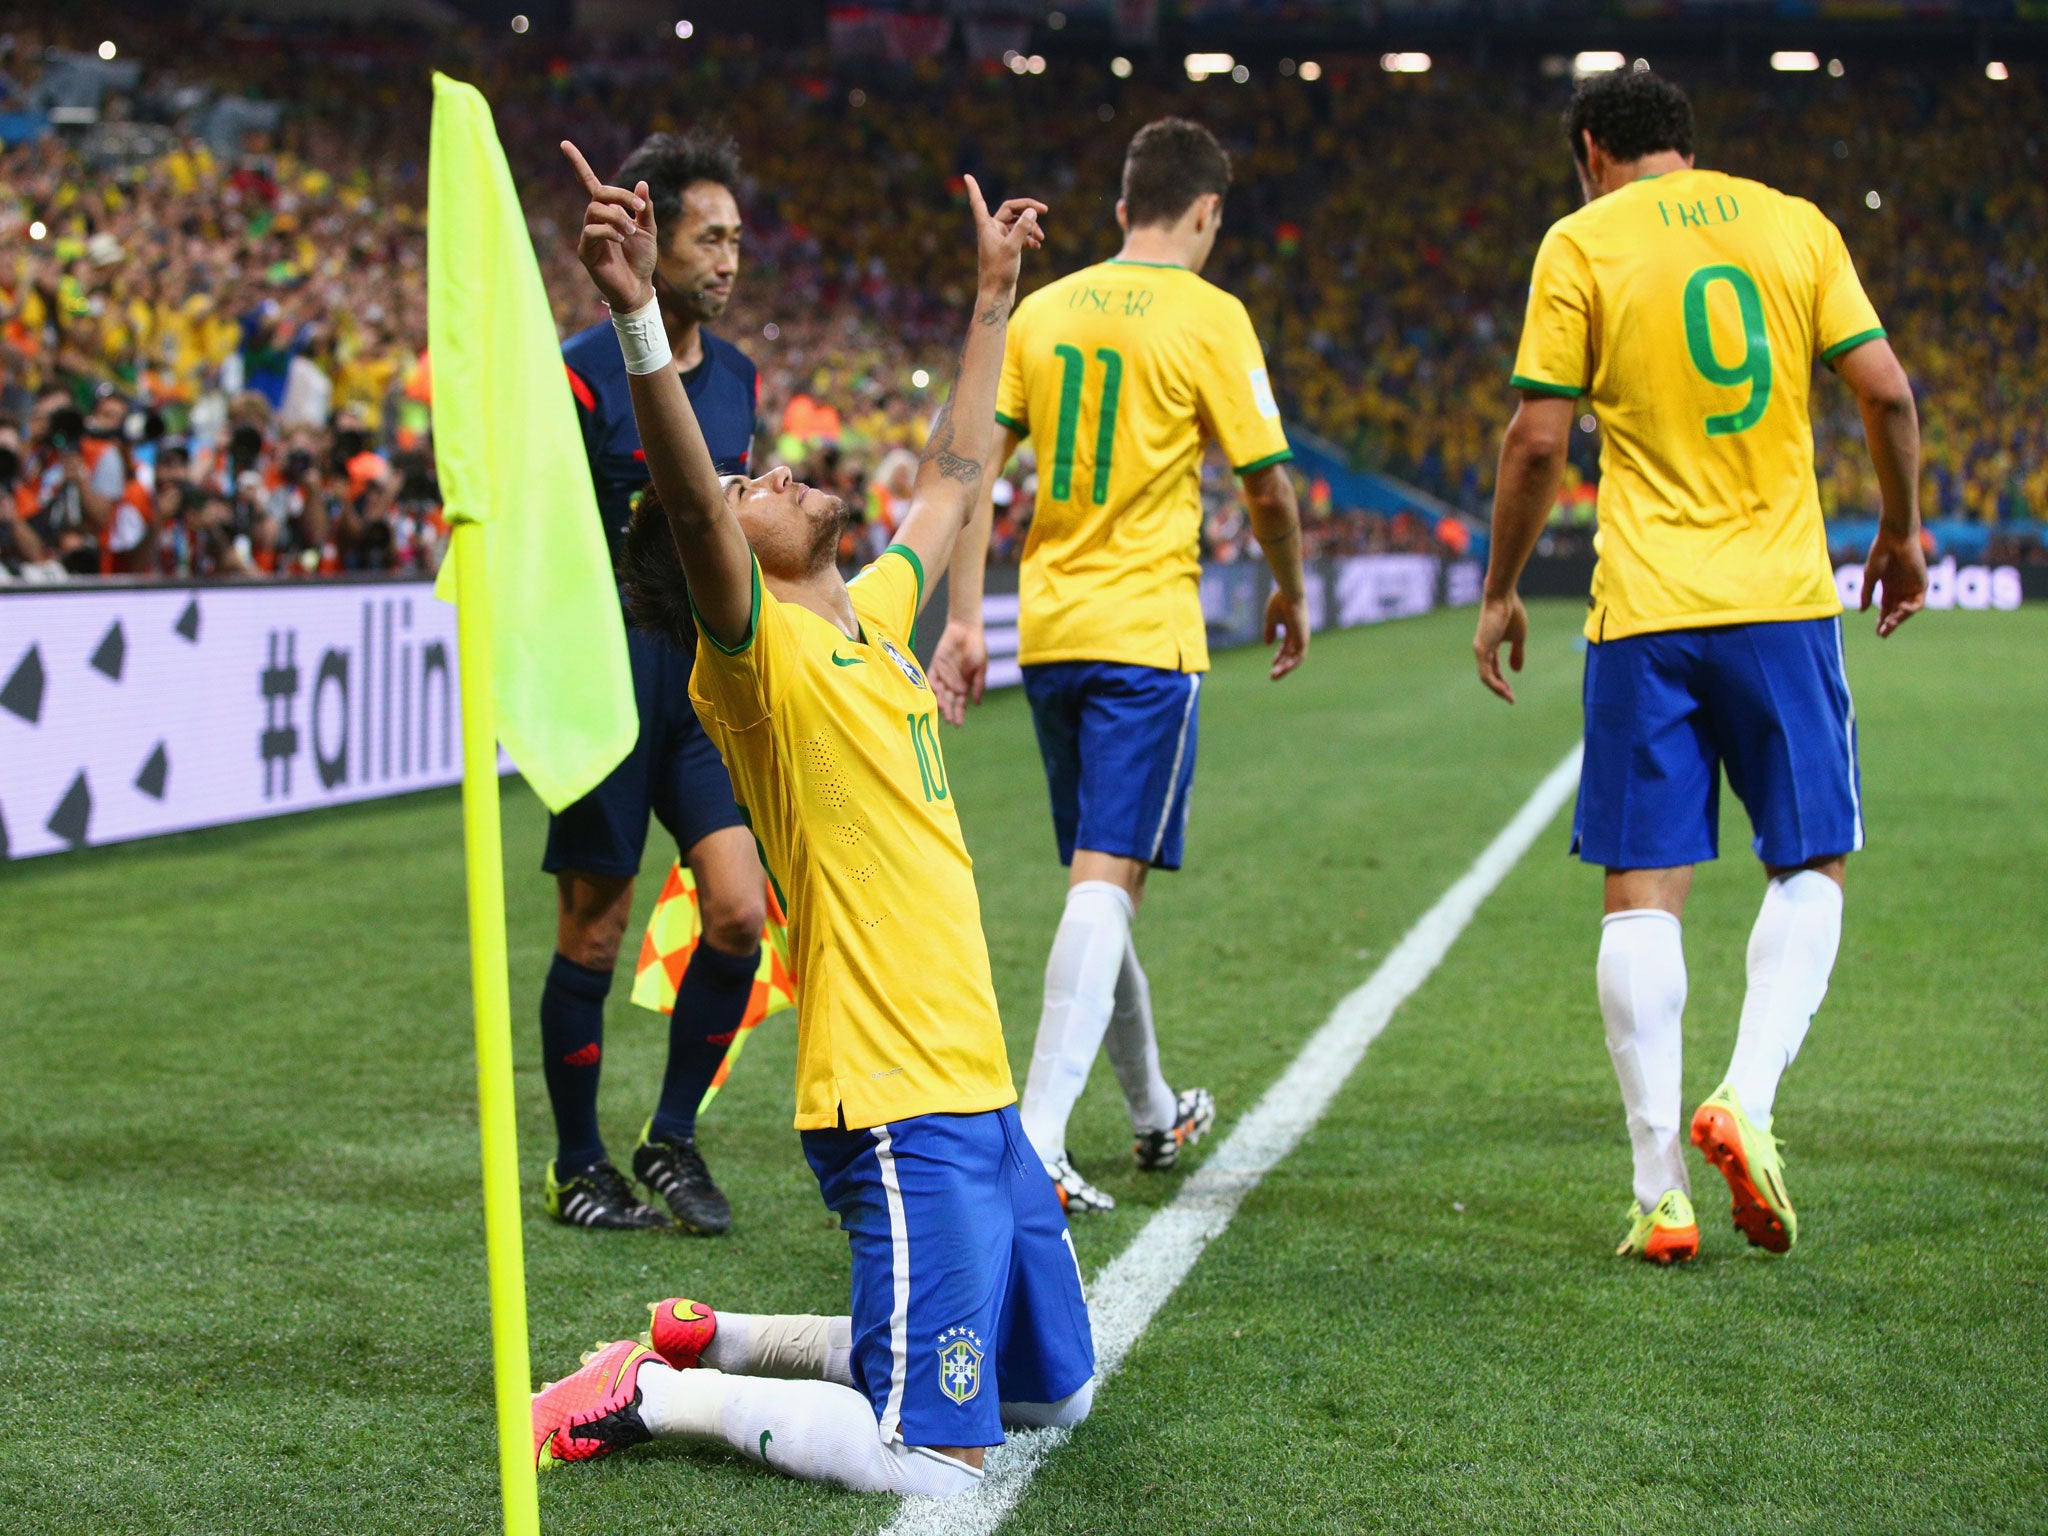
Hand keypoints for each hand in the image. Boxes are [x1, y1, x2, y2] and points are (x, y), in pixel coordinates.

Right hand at [561, 140, 655, 313]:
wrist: (639, 288)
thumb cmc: (642, 260)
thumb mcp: (648, 230)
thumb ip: (644, 208)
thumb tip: (642, 183)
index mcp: (608, 212)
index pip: (589, 183)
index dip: (578, 164)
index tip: (564, 143)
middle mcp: (595, 221)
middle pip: (598, 194)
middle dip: (621, 196)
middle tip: (638, 209)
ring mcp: (588, 236)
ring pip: (594, 211)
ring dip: (617, 217)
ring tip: (630, 232)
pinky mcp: (585, 252)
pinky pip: (591, 231)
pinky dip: (609, 232)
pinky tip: (620, 241)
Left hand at [931, 620, 988, 725]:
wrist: (966, 629)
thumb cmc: (977, 647)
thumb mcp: (981, 667)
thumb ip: (978, 685)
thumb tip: (978, 703)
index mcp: (965, 684)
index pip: (960, 703)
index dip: (959, 713)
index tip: (958, 724)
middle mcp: (953, 682)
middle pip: (949, 700)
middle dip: (950, 711)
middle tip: (950, 721)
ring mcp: (943, 674)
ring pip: (940, 692)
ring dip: (941, 702)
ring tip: (944, 710)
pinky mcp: (935, 665)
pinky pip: (932, 679)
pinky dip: (933, 688)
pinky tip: (936, 695)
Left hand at [964, 175, 1044, 298]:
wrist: (996, 295)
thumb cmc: (999, 272)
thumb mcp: (1013, 248)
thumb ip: (1022, 227)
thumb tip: (1032, 211)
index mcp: (987, 227)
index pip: (978, 202)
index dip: (974, 189)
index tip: (967, 176)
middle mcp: (991, 230)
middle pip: (1010, 209)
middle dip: (1027, 210)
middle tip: (1045, 210)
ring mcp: (999, 239)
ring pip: (1017, 223)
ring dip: (1031, 226)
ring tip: (1041, 238)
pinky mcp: (1007, 249)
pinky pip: (1019, 235)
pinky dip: (1028, 237)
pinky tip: (1037, 245)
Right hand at [1264, 587, 1308, 679]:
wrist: (1288, 593)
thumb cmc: (1279, 602)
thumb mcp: (1271, 619)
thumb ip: (1270, 631)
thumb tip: (1268, 644)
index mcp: (1292, 628)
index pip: (1287, 646)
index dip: (1280, 656)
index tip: (1272, 663)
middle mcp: (1299, 634)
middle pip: (1291, 654)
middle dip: (1282, 665)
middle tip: (1272, 676)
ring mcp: (1302, 636)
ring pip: (1296, 658)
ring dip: (1285, 668)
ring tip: (1274, 676)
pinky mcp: (1304, 638)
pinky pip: (1299, 656)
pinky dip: (1292, 664)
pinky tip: (1283, 670)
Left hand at [1473, 591, 1528, 702]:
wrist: (1503, 597)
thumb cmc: (1511, 612)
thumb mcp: (1518, 637)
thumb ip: (1517, 654)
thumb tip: (1516, 671)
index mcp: (1490, 646)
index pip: (1494, 669)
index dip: (1502, 681)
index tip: (1512, 693)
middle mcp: (1482, 649)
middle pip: (1489, 675)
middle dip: (1500, 688)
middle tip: (1510, 699)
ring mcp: (1480, 650)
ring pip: (1486, 677)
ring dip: (1498, 689)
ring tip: (1509, 697)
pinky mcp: (1481, 649)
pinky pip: (1485, 673)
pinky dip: (1494, 683)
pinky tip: (1503, 690)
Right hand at [1861, 525, 1926, 637]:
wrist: (1895, 538)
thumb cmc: (1880, 554)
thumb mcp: (1870, 577)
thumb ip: (1867, 594)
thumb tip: (1863, 610)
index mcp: (1888, 587)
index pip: (1886, 609)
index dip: (1882, 621)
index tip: (1877, 632)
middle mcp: (1901, 589)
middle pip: (1896, 612)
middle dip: (1890, 624)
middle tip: (1883, 634)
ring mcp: (1912, 587)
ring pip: (1907, 610)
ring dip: (1899, 619)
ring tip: (1889, 625)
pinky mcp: (1922, 584)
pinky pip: (1918, 603)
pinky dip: (1910, 609)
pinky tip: (1901, 610)